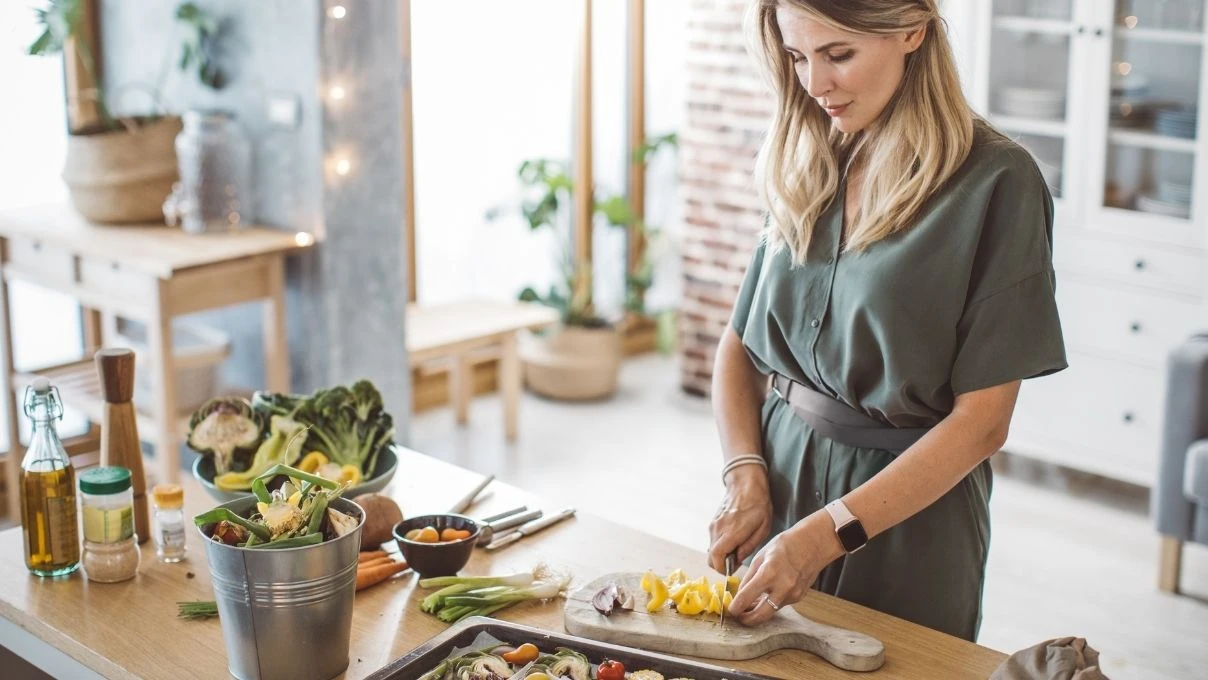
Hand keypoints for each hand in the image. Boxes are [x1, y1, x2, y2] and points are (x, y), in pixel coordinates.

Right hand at [707, 466, 771, 572]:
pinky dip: (720, 547)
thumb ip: (749, 546)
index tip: (732, 572)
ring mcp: (713, 525)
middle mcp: (718, 529)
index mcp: (732, 531)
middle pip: (710, 557)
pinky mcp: (713, 522)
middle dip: (721, 565)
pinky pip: (713, 541)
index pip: (717, 557)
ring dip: (721, 556)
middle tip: (735, 564)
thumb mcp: (762, 528)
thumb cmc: (759, 504)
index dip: (722, 569)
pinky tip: (733, 542)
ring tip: (736, 551)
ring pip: (711, 549)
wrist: (745, 483)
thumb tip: (737, 559)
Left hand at [728, 511, 843, 625]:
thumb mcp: (761, 556)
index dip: (735, 607)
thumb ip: (749, 577)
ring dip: (758, 611)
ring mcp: (793, 594)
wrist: (814, 543)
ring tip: (749, 605)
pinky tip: (765, 596)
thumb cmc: (786, 545)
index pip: (746, 598)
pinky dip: (770, 603)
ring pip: (771, 611)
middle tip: (738, 617)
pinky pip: (780, 604)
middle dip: (746, 620)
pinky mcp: (799, 597)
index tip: (730, 609)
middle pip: (760, 616)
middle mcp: (782, 587)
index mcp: (769, 573)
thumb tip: (739, 594)